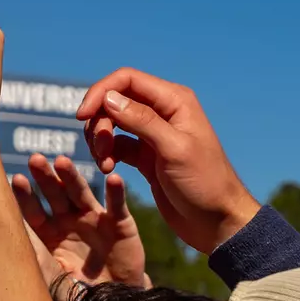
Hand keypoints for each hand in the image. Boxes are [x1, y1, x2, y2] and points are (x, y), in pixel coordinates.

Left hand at [12, 155, 148, 288]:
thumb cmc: (72, 291)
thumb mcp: (45, 271)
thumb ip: (28, 248)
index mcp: (48, 232)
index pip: (33, 210)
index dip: (25, 196)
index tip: (14, 179)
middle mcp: (69, 220)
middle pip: (55, 194)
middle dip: (45, 177)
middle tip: (34, 159)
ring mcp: (94, 219)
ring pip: (81, 193)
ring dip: (72, 177)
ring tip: (62, 162)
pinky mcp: (119, 224)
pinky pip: (117, 206)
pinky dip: (116, 193)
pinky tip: (113, 178)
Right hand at [76, 69, 259, 253]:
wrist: (217, 221)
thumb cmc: (205, 183)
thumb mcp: (173, 149)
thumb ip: (141, 121)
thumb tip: (108, 98)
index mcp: (174, 101)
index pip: (127, 80)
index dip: (100, 93)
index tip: (82, 117)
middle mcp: (163, 112)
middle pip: (115, 100)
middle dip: (99, 122)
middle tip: (100, 148)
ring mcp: (153, 134)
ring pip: (112, 123)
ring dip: (100, 140)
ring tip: (105, 163)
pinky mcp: (146, 156)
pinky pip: (116, 145)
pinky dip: (107, 154)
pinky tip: (108, 169)